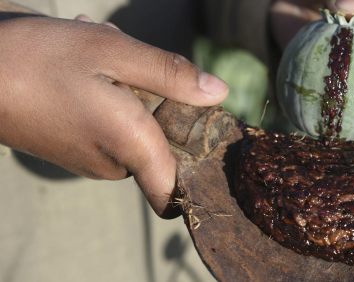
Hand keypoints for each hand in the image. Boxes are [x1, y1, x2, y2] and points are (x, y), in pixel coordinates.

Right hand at [0, 16, 228, 216]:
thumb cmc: (38, 59)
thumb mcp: (113, 52)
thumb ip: (171, 76)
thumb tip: (219, 93)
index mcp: (131, 146)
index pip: (176, 192)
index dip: (196, 167)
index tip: (200, 129)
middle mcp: (112, 163)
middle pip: (161, 141)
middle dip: (155, 99)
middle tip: (126, 63)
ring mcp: (89, 159)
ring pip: (134, 126)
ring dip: (126, 89)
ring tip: (94, 59)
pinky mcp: (71, 149)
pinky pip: (107, 124)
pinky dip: (104, 94)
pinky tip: (79, 66)